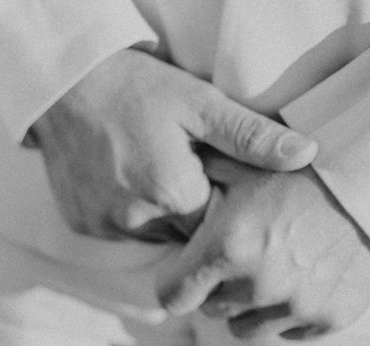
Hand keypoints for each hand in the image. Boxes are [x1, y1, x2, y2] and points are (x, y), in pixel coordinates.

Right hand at [30, 48, 317, 241]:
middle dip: (192, 209)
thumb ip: (251, 136)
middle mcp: (135, 220)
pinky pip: (119, 231)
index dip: (224, 200)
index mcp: (173, 194)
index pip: (219, 225)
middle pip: (185, 234)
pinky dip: (127, 211)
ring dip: (159, 213)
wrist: (64, 87)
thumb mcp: (200, 103)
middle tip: (186, 166)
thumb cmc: (137, 88)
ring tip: (154, 169)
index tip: (219, 174)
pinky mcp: (82, 225)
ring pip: (151, 235)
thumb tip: (305, 156)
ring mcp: (103, 226)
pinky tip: (124, 178)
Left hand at [155, 155, 369, 338]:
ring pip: (245, 328)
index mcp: (227, 246)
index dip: (178, 283)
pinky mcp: (329, 317)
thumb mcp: (240, 169)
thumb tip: (157, 198)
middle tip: (243, 257)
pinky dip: (290, 313)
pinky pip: (288, 332)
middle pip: (210, 311)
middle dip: (218, 288)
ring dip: (251, 305)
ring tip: (274, 266)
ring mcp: (296, 304)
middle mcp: (258, 282)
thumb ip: (194, 189)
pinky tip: (304, 277)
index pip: (171, 297)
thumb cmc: (300, 171)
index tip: (190, 271)